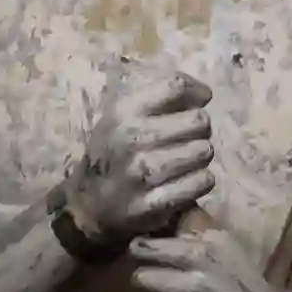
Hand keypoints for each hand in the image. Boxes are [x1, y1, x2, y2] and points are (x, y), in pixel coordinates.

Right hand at [62, 69, 214, 242]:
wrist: (88, 205)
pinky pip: (201, 181)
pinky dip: (201, 180)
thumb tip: (203, 93)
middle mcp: (133, 138)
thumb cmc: (113, 153)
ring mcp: (144, 172)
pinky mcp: (155, 203)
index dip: (196, 92)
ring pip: (203, 151)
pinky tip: (188, 180)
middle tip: (189, 138)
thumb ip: (160, 99)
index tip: (201, 100)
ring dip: (200, 156)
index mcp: (124, 112)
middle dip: (200, 128)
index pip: (175, 86)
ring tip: (186, 160)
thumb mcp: (122, 118)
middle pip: (198, 120)